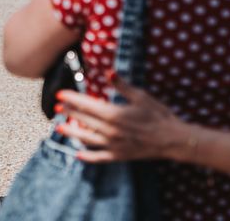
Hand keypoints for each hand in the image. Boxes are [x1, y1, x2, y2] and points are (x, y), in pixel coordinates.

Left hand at [55, 72, 187, 162]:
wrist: (173, 139)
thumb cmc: (158, 115)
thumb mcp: (140, 96)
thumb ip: (122, 85)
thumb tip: (109, 72)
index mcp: (113, 114)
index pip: (85, 104)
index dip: (71, 98)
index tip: (59, 94)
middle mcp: (109, 130)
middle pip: (83, 119)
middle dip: (68, 111)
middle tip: (56, 106)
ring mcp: (113, 145)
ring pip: (86, 138)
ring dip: (71, 132)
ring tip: (59, 127)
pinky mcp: (119, 156)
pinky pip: (99, 158)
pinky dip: (87, 157)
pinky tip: (78, 155)